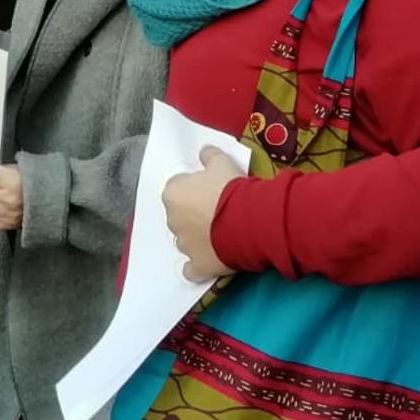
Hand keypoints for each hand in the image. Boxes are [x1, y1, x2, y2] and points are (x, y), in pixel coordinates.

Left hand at [161, 146, 244, 282]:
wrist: (247, 221)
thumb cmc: (230, 188)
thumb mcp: (222, 163)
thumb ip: (209, 156)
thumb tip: (204, 151)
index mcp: (173, 194)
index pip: (178, 187)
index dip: (194, 188)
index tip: (210, 189)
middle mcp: (173, 220)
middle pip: (180, 214)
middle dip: (194, 213)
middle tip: (216, 210)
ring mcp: (184, 245)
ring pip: (186, 240)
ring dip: (197, 237)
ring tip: (219, 233)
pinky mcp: (197, 266)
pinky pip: (191, 269)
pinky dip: (197, 266)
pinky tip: (210, 258)